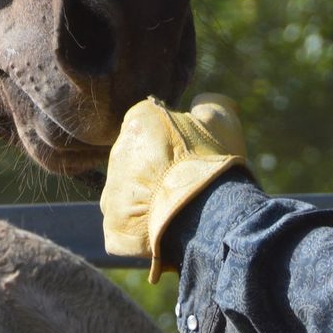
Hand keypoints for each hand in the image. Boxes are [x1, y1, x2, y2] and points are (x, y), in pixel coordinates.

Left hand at [101, 93, 248, 281]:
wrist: (207, 216)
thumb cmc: (212, 164)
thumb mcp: (221, 121)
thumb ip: (207, 104)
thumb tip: (201, 103)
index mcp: (138, 121)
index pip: (150, 125)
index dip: (174, 140)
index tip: (191, 153)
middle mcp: (117, 152)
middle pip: (138, 159)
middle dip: (158, 169)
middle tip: (185, 182)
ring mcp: (112, 191)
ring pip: (130, 192)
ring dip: (149, 198)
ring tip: (177, 208)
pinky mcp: (112, 225)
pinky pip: (126, 225)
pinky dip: (143, 229)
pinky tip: (165, 228)